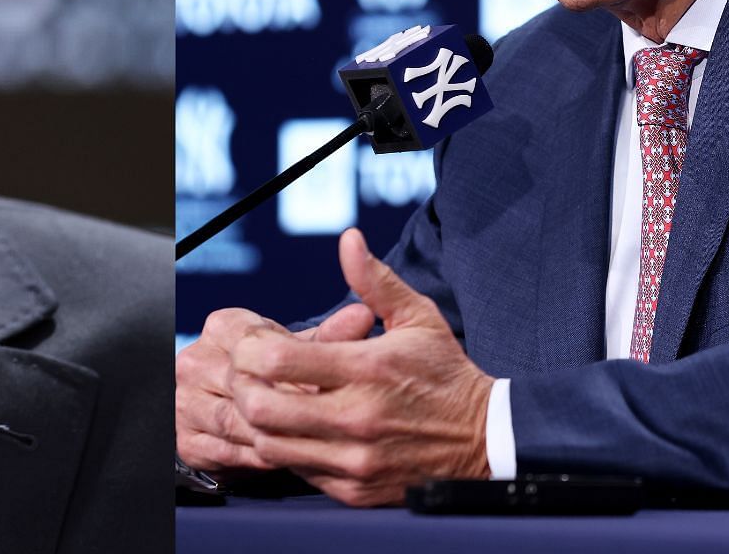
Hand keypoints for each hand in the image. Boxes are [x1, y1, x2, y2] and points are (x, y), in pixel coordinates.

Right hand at [176, 303, 376, 473]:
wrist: (231, 407)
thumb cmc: (274, 372)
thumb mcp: (299, 348)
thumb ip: (329, 336)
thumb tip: (362, 318)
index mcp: (221, 328)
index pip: (254, 341)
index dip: (291, 364)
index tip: (324, 380)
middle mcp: (194, 362)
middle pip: (243, 383)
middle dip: (287, 401)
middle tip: (325, 415)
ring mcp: (186, 403)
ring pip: (234, 419)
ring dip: (274, 432)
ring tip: (311, 437)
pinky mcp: (188, 441)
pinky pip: (227, 451)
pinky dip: (259, 456)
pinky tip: (288, 455)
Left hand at [228, 228, 493, 505]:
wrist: (486, 441)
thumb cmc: (445, 373)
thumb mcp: (417, 317)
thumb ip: (375, 280)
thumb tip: (348, 239)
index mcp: (368, 368)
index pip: (279, 361)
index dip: (250, 349)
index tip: (254, 342)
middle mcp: (357, 417)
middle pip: (262, 408)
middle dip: (241, 386)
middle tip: (247, 373)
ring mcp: (354, 459)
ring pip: (270, 445)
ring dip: (257, 421)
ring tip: (268, 399)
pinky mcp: (354, 490)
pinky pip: (297, 470)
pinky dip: (285, 448)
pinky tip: (295, 428)